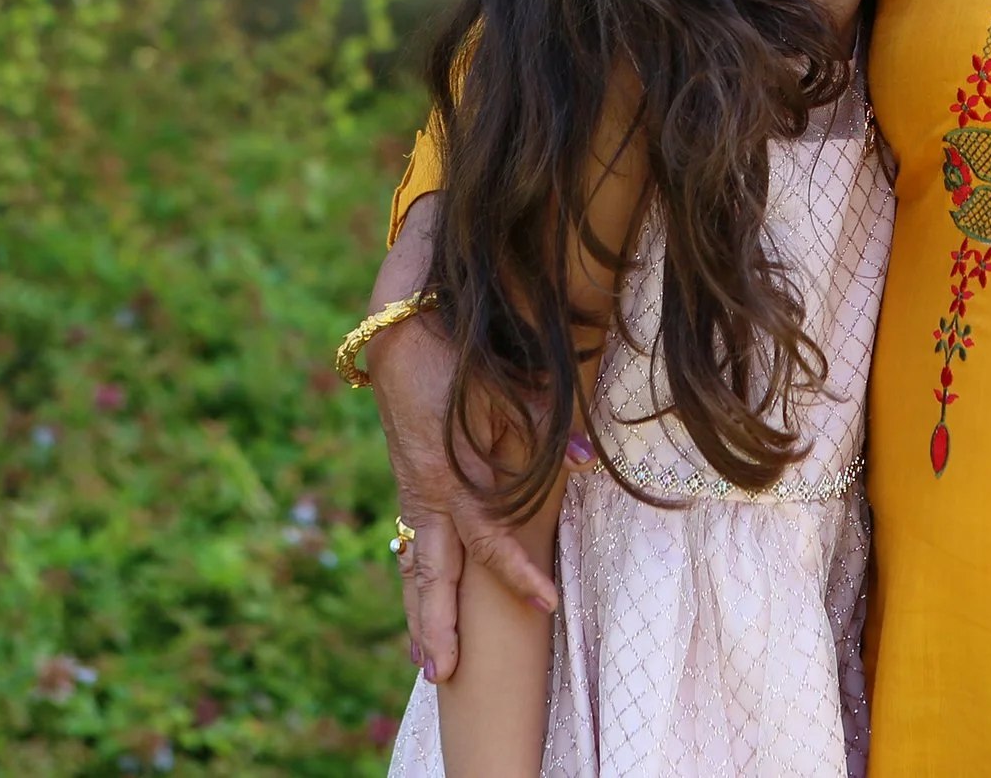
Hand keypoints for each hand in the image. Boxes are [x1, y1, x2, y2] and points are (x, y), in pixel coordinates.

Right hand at [368, 193, 563, 684]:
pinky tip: (423, 599)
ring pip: (414, 562)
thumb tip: (588, 463)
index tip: (543, 599)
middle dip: (436, 623)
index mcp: (444, 472)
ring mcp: (411, 488)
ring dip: (421, 609)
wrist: (402, 317)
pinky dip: (417, 575)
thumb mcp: (509, 381)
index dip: (514, 570)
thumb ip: (546, 425)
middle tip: (443, 673)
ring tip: (429, 659)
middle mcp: (422, 490)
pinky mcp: (411, 480)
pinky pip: (412, 540)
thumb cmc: (460, 346)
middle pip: (427, 571)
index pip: (484, 538)